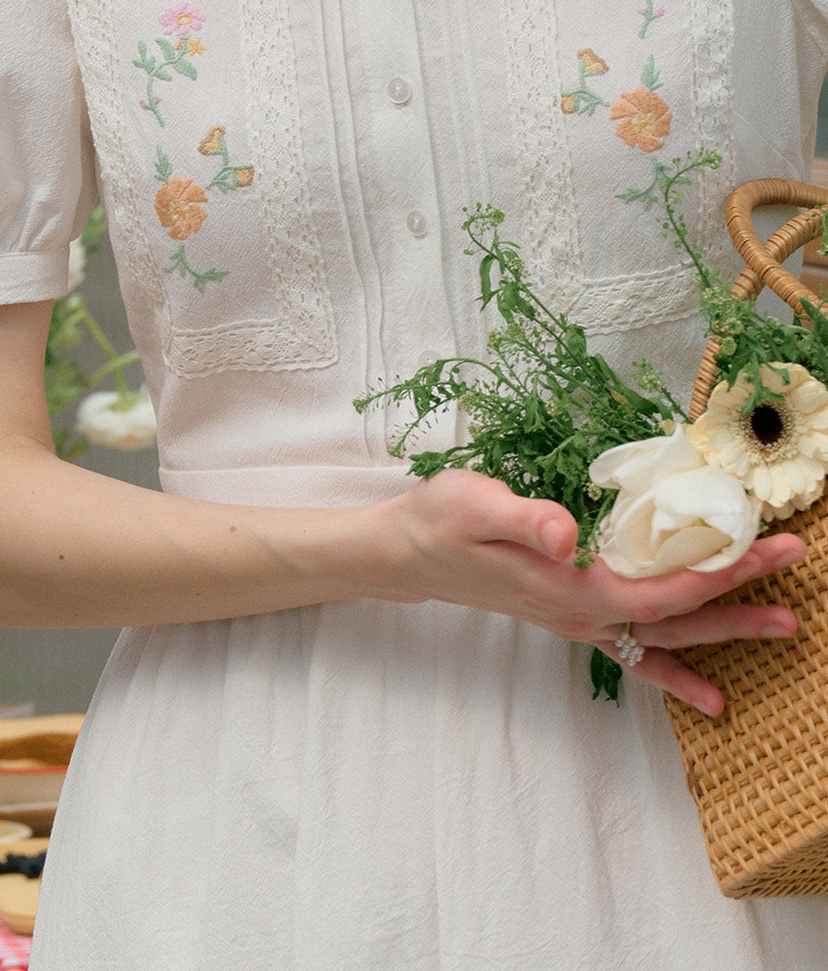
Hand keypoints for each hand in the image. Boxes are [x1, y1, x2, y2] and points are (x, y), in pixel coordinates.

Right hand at [375, 468, 805, 713]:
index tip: (763, 549)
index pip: (656, 590)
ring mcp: (576, 620)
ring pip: (663, 633)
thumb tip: (566, 535)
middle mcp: (578, 614)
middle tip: (794, 575)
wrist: (408, 552)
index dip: (713, 574)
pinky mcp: (571, 613)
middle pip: (674, 615)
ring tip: (782, 624)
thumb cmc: (439, 521)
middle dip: (738, 595)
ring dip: (724, 628)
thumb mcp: (474, 505)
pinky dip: (676, 670)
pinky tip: (710, 694)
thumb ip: (525, 519)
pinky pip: (635, 650)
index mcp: (565, 587)